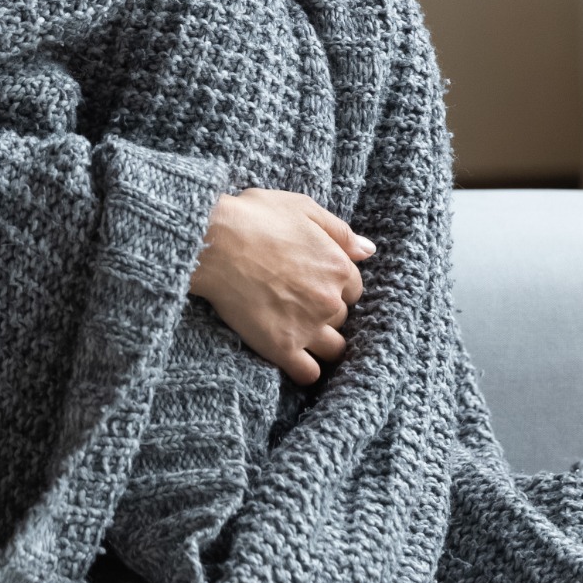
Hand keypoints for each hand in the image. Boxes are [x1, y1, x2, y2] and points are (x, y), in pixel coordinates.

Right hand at [188, 188, 373, 383]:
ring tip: (300, 333)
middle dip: (325, 312)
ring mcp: (307, 327)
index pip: (353, 289)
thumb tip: (369, 250)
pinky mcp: (282, 348)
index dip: (334, 286)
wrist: (213, 243)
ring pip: (333, 349)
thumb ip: (339, 231)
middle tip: (298, 303)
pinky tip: (294, 358)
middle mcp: (329, 300)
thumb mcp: (302, 208)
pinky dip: (305, 369)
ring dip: (321, 343)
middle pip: (341, 318)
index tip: (314, 283)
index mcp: (338, 267)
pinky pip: (309, 373)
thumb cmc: (254, 219)